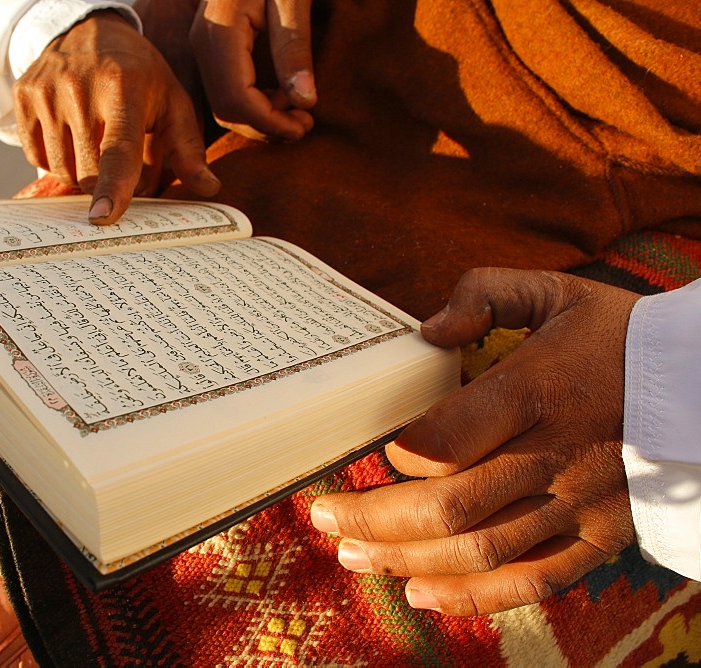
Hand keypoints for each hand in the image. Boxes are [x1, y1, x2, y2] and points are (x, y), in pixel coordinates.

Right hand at [13, 10, 220, 224]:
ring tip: (95, 144)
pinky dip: (56, 160)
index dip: (113, 187)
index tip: (103, 217)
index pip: (117, 149)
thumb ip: (188, 149)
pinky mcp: (23, 96)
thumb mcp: (171, 103)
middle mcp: (79, 87)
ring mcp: (45, 90)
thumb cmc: (139, 75)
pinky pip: (37, 157)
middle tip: (119, 160)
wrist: (90, 30)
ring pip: (61, 169)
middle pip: (89, 170)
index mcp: (123, 88)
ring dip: (81, 173)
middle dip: (106, 181)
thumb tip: (209, 187)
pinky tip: (71, 136)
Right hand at [191, 0, 315, 140]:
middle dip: (266, 127)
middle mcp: (204, 43)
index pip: (237, 99)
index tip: (305, 126)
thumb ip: (295, 47)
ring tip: (299, 110)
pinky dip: (256, 103)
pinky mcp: (213, 47)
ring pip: (226, 103)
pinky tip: (284, 94)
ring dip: (263, 118)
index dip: (270, 123)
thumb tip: (305, 102)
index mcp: (220, 32)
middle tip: (306, 124)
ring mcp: (204, 45)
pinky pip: (228, 88)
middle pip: (227, 108)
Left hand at [310, 268, 641, 614]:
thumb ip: (486, 293)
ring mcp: (579, 506)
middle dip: (376, 520)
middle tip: (325, 519)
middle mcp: (556, 456)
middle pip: (452, 506)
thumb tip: (427, 330)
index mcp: (538, 390)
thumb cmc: (619, 336)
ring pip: (481, 551)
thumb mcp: (556, 291)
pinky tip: (421, 592)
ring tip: (352, 558)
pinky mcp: (598, 539)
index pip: (452, 436)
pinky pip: (530, 581)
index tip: (375, 453)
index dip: (405, 453)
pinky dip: (472, 596)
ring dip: (406, 561)